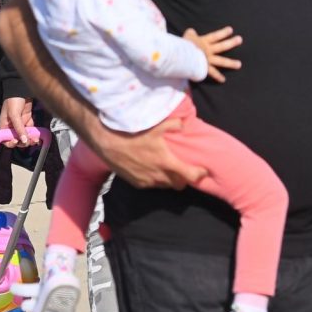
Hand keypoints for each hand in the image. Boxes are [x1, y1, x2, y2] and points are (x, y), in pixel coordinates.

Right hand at [0, 98, 39, 142]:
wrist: (21, 90)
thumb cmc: (13, 100)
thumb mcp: (14, 114)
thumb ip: (19, 128)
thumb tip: (24, 140)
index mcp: (4, 126)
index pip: (5, 139)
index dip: (10, 143)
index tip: (17, 142)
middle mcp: (11, 127)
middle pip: (17, 139)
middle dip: (23, 142)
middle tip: (28, 141)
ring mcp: (20, 124)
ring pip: (25, 136)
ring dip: (30, 139)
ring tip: (35, 140)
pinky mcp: (27, 121)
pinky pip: (30, 130)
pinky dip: (34, 134)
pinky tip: (37, 137)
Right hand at [78, 120, 207, 190]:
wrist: (108, 142)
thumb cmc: (132, 133)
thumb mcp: (155, 125)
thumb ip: (173, 125)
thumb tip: (184, 125)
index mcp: (166, 162)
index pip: (190, 175)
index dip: (199, 174)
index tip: (203, 170)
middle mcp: (158, 175)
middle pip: (179, 184)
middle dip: (184, 178)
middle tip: (184, 168)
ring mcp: (147, 181)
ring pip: (165, 186)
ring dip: (169, 179)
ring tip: (168, 168)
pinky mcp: (137, 183)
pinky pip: (152, 185)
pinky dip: (156, 180)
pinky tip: (152, 169)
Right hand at [184, 25, 241, 82]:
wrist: (182, 56)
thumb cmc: (184, 45)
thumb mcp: (187, 36)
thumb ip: (191, 33)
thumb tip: (192, 31)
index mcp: (204, 42)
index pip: (215, 36)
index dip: (223, 33)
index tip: (231, 30)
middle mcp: (208, 50)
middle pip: (221, 46)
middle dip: (231, 43)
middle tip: (240, 39)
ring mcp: (208, 60)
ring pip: (221, 61)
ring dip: (231, 63)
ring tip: (239, 64)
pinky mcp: (205, 68)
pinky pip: (212, 73)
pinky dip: (217, 77)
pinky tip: (223, 80)